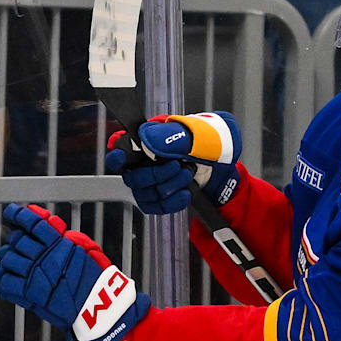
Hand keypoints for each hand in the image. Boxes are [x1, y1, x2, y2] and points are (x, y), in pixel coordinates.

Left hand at [0, 204, 149, 340]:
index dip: (19, 215)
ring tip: (10, 256)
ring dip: (7, 254)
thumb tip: (48, 222)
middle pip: (18, 240)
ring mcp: (34, 276)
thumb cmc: (96, 278)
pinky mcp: (28, 294)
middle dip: (16, 239)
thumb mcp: (87, 248)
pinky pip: (2, 280)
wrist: (99, 306)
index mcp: (59, 243)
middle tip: (18, 242)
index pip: (33, 223)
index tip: (12, 212)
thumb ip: (65, 235)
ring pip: (8, 257)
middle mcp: (44, 257)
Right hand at [105, 111, 242, 213]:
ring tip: (188, 174)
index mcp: (147, 139)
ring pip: (145, 194)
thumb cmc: (210, 143)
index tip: (121, 157)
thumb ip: (172, 136)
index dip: (117, 154)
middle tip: (177, 166)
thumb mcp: (197, 133)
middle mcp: (143, 161)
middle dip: (157, 175)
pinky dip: (173, 202)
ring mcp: (150, 182)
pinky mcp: (159, 198)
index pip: (120, 147)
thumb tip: (150, 139)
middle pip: (133, 177)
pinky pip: (157, 207)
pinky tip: (185, 191)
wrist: (224, 164)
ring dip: (169, 187)